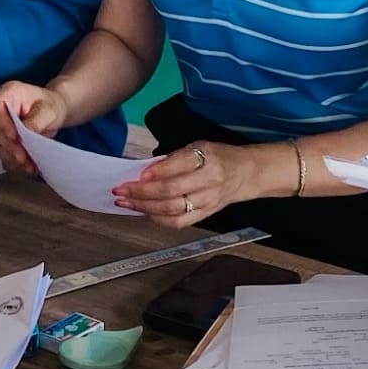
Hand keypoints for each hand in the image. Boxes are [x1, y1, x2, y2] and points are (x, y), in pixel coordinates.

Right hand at [0, 81, 66, 174]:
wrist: (53, 112)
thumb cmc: (50, 105)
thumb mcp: (49, 110)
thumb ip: (37, 120)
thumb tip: (27, 132)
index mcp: (8, 93)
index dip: (2, 122)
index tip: (14, 136)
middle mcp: (0, 109)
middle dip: (10, 146)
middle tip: (23, 157)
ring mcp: (1, 125)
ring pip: (0, 144)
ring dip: (13, 158)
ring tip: (28, 166)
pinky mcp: (4, 140)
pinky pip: (5, 153)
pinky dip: (15, 162)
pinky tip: (26, 167)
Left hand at [113, 141, 273, 228]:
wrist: (247, 173)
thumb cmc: (220, 157)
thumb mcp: (199, 146)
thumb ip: (173, 159)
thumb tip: (145, 171)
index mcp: (207, 158)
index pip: (176, 167)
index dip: (153, 173)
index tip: (134, 175)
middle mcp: (208, 181)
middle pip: (170, 192)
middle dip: (140, 193)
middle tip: (121, 190)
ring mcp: (207, 201)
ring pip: (171, 210)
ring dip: (144, 207)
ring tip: (126, 202)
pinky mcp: (206, 214)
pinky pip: (179, 222)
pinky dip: (159, 219)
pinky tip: (145, 212)